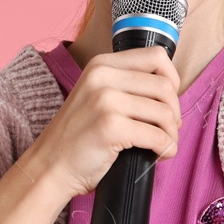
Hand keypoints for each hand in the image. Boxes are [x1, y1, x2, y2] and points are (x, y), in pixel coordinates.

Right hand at [23, 46, 182, 200]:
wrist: (50, 166)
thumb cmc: (79, 137)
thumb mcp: (97, 96)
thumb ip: (127, 86)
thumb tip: (172, 94)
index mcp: (101, 64)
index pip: (156, 56)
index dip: (172, 80)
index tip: (167, 102)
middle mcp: (103, 76)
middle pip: (165, 86)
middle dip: (174, 112)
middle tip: (167, 130)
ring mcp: (105, 100)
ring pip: (164, 112)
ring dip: (171, 133)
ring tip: (163, 145)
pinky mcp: (110, 126)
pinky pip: (157, 136)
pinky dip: (166, 148)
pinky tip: (159, 155)